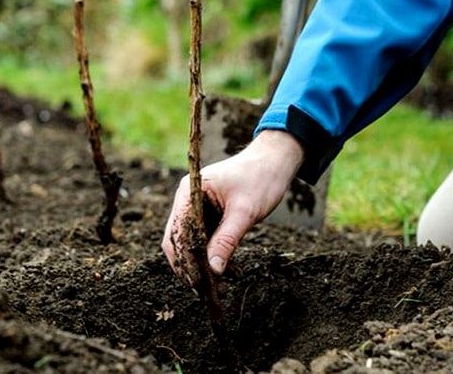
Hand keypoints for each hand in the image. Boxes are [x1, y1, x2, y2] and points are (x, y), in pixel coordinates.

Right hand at [162, 130, 304, 285]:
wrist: (275, 162)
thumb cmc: (261, 179)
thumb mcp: (245, 212)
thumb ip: (227, 240)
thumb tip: (213, 270)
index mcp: (190, 191)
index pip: (177, 231)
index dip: (184, 259)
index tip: (199, 282)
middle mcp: (187, 199)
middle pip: (177, 239)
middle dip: (191, 265)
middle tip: (207, 290)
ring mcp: (196, 207)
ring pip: (190, 242)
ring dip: (203, 263)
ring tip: (221, 284)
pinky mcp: (208, 214)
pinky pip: (204, 239)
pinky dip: (213, 255)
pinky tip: (229, 269)